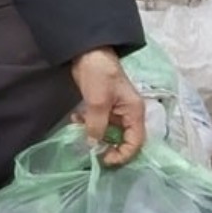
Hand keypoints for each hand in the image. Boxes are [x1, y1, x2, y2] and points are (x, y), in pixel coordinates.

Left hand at [69, 47, 145, 166]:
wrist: (87, 52)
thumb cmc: (99, 74)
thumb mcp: (98, 102)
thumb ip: (97, 126)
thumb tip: (92, 146)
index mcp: (134, 112)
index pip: (136, 142)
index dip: (123, 154)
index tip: (105, 160)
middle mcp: (128, 114)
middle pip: (122, 140)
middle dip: (106, 146)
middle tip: (90, 150)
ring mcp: (115, 111)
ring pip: (107, 133)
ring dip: (93, 134)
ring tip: (79, 129)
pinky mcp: (102, 107)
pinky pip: (97, 124)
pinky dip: (87, 125)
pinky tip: (75, 120)